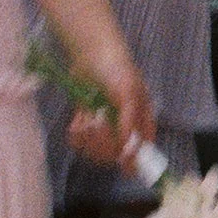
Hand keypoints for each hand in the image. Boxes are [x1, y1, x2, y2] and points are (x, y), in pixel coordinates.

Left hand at [66, 50, 157, 174]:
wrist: (90, 53)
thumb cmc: (116, 68)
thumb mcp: (128, 92)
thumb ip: (130, 120)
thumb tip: (129, 148)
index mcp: (141, 119)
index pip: (141, 148)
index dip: (134, 159)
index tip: (123, 165)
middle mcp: (124, 126)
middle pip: (116, 152)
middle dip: (104, 143)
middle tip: (97, 124)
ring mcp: (104, 125)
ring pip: (96, 149)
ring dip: (88, 138)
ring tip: (86, 119)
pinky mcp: (86, 122)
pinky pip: (80, 141)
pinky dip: (76, 135)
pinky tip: (76, 121)